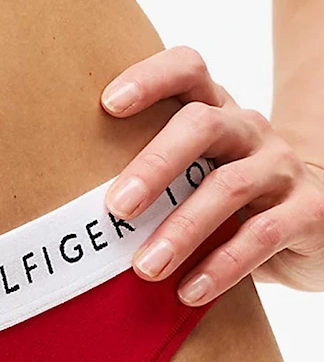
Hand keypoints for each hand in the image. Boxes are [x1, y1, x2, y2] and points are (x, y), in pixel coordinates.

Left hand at [99, 45, 323, 301]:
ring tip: (145, 268)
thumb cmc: (227, 202)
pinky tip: (189, 292)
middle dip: (155, 164)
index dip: (150, 78)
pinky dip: (221, 266)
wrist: (313, 226)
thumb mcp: (191, 178)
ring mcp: (281, 168)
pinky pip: (261, 235)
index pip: (188, 69)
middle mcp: (249, 129)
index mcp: (214, 111)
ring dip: (181, 228)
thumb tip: (62, 219)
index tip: (107, 104)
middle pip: (202, 124)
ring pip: (229, 186)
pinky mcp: (308, 211)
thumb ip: (147, 179)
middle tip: (115, 208)